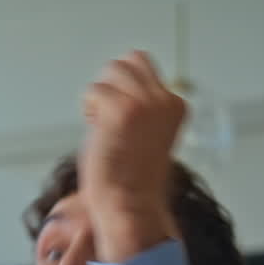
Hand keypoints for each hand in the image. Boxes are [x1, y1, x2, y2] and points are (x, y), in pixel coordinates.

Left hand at [80, 51, 184, 259]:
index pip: (146, 70)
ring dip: (99, 96)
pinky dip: (88, 109)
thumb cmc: (131, 178)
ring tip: (103, 125)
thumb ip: (142, 107)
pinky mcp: (122, 110)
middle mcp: (163, 100)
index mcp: (175, 105)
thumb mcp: (148, 133)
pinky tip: (97, 131)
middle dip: (112, 82)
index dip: (125, 92)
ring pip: (111, 70)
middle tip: (109, 116)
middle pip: (130, 60)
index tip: (124, 123)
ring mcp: (144, 103)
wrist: (129, 203)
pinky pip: (93, 91)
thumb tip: (118, 85)